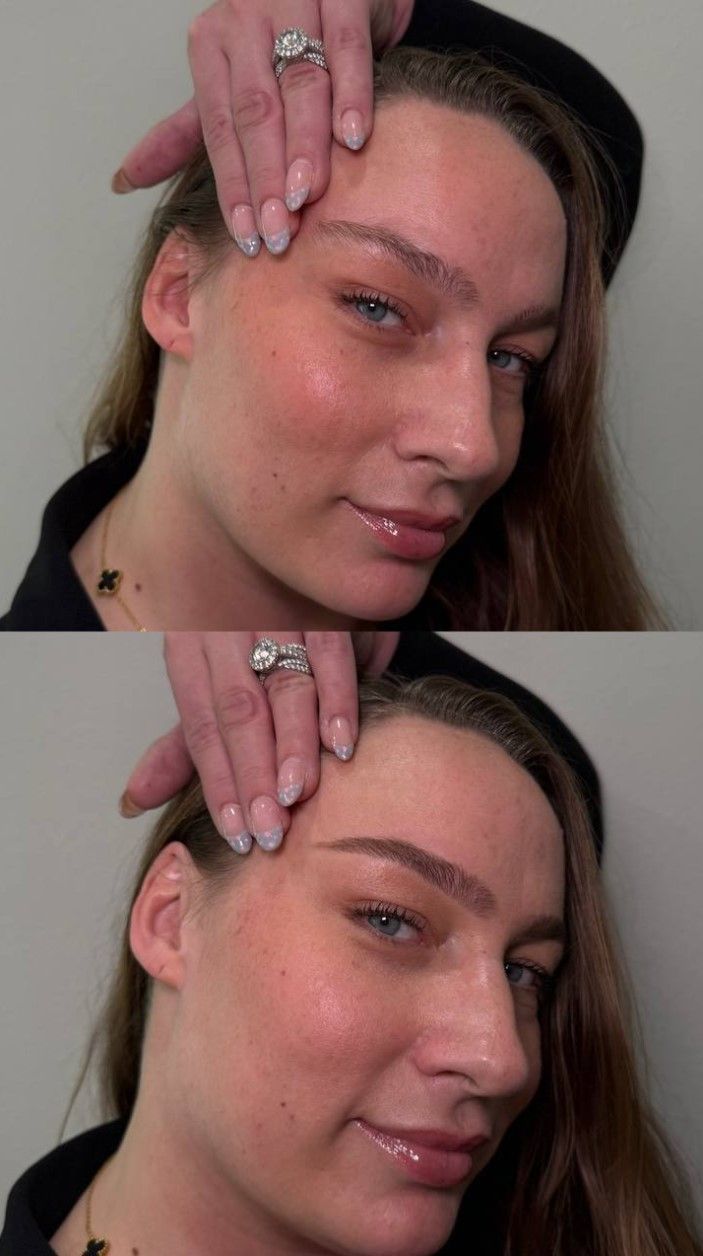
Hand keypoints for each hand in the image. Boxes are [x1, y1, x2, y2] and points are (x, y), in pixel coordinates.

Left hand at [110, 1, 414, 254]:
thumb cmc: (285, 37)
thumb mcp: (230, 81)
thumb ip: (187, 132)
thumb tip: (123, 181)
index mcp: (211, 45)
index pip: (219, 128)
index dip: (232, 186)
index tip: (248, 236)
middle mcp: (245, 20)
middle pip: (256, 111)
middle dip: (265, 177)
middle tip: (277, 230)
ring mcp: (294, 1)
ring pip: (299, 84)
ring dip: (304, 145)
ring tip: (306, 196)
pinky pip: (346, 48)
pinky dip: (351, 94)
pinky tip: (351, 138)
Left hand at [120, 631, 399, 851]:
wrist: (276, 555)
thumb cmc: (239, 634)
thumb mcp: (207, 684)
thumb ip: (182, 748)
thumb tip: (133, 802)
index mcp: (188, 650)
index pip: (200, 726)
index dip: (218, 782)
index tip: (236, 831)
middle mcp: (225, 632)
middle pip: (239, 711)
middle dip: (253, 774)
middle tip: (269, 827)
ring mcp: (276, 616)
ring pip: (284, 686)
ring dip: (293, 744)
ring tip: (296, 793)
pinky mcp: (324, 608)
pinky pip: (330, 656)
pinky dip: (337, 702)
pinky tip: (338, 744)